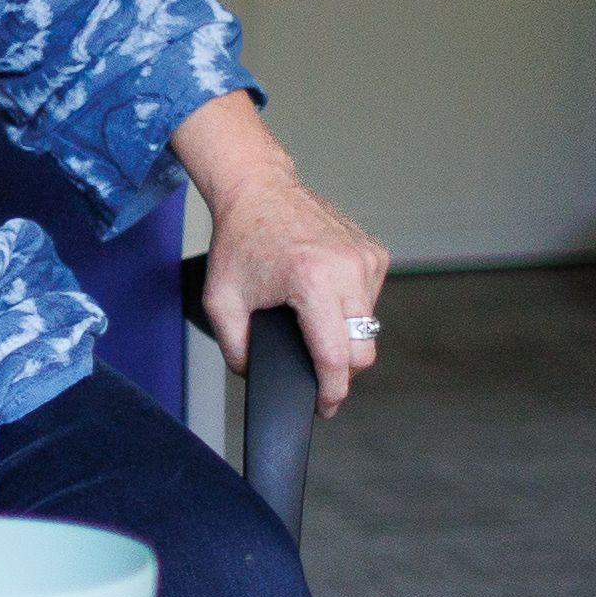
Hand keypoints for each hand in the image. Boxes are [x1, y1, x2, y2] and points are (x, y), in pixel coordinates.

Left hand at [168, 92, 392, 417]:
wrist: (259, 189)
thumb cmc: (239, 241)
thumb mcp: (220, 301)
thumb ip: (235, 348)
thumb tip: (255, 376)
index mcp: (312, 282)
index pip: (336, 356)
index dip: (332, 391)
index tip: (325, 406)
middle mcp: (348, 269)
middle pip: (363, 350)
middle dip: (341, 372)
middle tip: (317, 376)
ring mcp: (366, 259)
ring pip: (370, 327)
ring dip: (346, 338)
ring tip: (313, 326)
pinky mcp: (375, 253)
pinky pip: (371, 301)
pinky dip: (351, 310)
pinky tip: (325, 299)